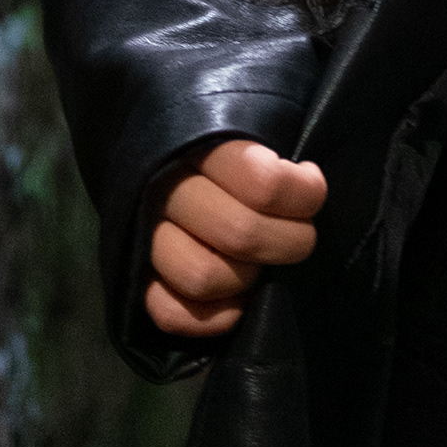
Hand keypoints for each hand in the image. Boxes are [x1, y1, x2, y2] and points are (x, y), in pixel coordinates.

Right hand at [145, 139, 326, 337]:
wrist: (172, 164)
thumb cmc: (235, 150)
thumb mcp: (258, 129)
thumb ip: (277, 158)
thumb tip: (309, 183)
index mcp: (204, 145)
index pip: (264, 182)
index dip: (303, 196)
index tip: (311, 193)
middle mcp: (168, 188)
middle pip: (239, 233)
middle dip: (287, 244)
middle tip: (298, 236)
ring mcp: (146, 236)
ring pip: (203, 277)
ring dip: (245, 280)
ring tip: (259, 264)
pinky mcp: (135, 280)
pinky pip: (169, 314)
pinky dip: (212, 317)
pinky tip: (237, 300)